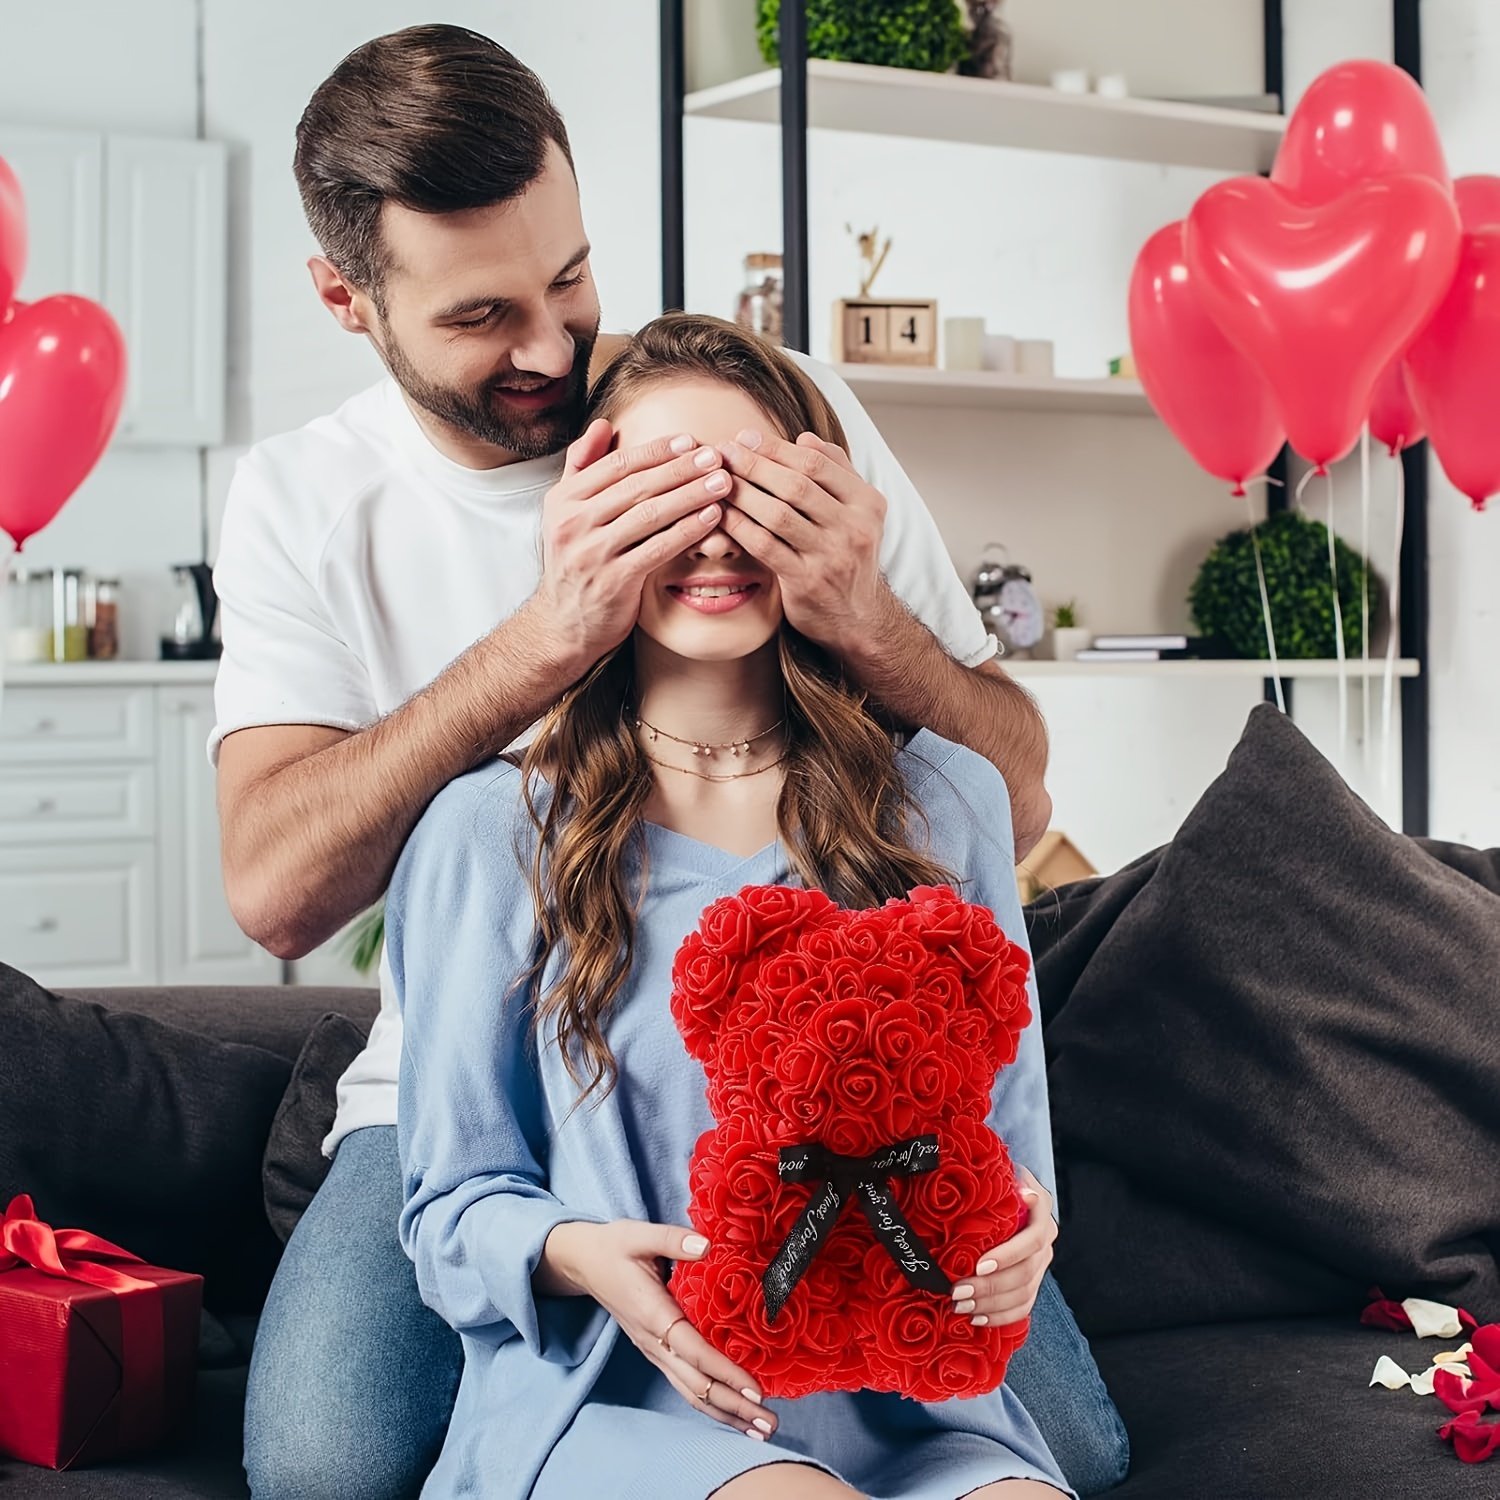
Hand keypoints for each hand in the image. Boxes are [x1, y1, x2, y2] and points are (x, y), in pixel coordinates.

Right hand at [527, 420, 731, 673]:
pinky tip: (711, 518)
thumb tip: (602, 424)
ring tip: (722, 483)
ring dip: (691, 496)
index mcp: (564, 500)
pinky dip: (687, 531)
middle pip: (637, 486)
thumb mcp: (566, 512)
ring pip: (649, 515)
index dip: (656, 451)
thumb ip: (582, 467)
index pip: (616, 465)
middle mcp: (573, 523)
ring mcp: (592, 553)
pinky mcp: (613, 581)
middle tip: (716, 456)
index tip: (690, 440)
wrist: (562, 624)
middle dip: (681, 469)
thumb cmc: (575, 563)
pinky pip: (657, 549)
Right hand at [541, 1219, 776, 1440]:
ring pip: (692, 1393)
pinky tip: (734, 1412)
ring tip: (760, 1429)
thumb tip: (706, 1245)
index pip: (694, 1352)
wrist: (584, 1263)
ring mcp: (654, 1352)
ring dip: (727, 1413)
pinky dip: (712, 1403)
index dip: (726, 1372)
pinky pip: (686, 1386)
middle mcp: (654, 1342)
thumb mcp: (639, 1234)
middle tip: (771, 1422)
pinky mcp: (657, 1353)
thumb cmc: (614, 1247)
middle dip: (735, 1406)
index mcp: (653, 1314)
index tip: (755, 1389)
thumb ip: (673, 1239)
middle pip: (697, 1385)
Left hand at [716, 429, 887, 656]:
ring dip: (742, 493)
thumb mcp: (857, 512)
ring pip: (777, 514)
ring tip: (718, 480)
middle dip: (754, 465)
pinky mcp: (807, 582)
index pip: (817, 463)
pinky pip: (765, 546)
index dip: (777, 447)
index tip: (746, 437)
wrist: (857, 618)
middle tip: (724, 452)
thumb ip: (836, 472)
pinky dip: (740, 527)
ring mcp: (831, 557)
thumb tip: (804, 437)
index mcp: (868, 503)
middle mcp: (854, 528)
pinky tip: (722, 514)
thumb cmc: (848, 557)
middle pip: (796, 485)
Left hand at [949, 1168, 1056, 1327]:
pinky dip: (1001, 1317)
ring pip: (1023, 1294)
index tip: (979, 1265)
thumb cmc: (1000, 1183)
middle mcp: (1046, 1242)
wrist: (1011, 1192)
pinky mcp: (1033, 1282)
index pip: (1031, 1240)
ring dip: (991, 1305)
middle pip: (1025, 1273)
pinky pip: (1023, 1307)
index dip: (1008, 1255)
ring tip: (961, 1306)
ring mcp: (1041, 1265)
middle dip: (990, 1287)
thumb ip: (1008, 1181)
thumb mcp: (1004, 1175)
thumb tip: (1024, 1192)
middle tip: (958, 1292)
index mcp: (1041, 1215)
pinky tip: (978, 1318)